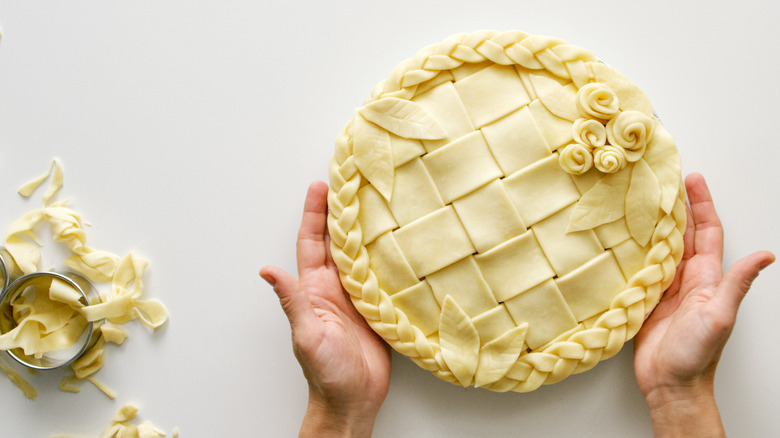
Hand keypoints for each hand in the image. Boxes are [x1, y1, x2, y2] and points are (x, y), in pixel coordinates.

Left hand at [260, 181, 390, 437]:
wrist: (353, 399)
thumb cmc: (325, 372)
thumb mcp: (306, 334)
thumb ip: (292, 301)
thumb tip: (267, 271)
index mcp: (315, 289)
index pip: (312, 242)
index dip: (314, 214)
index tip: (319, 185)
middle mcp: (335, 287)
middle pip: (336, 241)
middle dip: (340, 210)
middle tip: (349, 180)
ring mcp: (357, 296)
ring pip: (359, 253)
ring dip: (364, 228)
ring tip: (374, 200)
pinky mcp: (377, 307)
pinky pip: (382, 274)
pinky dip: (387, 254)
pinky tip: (397, 239)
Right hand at [633, 173, 773, 436]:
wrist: (671, 384)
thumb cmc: (697, 354)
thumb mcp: (720, 315)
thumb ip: (737, 284)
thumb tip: (766, 255)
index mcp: (707, 278)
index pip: (706, 233)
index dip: (702, 205)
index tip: (692, 180)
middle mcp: (688, 279)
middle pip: (684, 235)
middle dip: (678, 207)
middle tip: (665, 182)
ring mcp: (667, 289)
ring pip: (663, 248)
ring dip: (657, 224)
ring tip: (644, 202)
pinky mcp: (647, 300)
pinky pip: (643, 268)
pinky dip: (637, 250)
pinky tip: (627, 239)